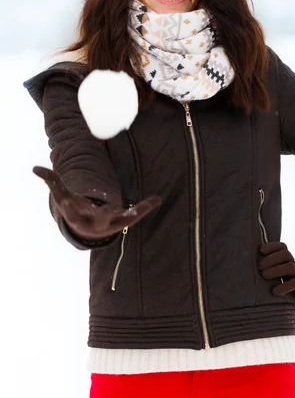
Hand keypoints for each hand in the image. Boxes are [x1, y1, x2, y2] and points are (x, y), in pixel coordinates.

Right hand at [33, 166, 160, 241]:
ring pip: (121, 220)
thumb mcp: (62, 196)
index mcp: (78, 217)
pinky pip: (135, 214)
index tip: (64, 201)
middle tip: (107, 208)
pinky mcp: (123, 220)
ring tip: (139, 208)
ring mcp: (111, 223)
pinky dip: (145, 207)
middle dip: (102, 215)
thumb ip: (51, 181)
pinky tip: (156, 199)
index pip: (71, 213)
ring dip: (130, 214)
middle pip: (99, 221)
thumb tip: (34, 168)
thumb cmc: (74, 208)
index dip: (68, 208)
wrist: (88, 229)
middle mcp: (95, 223)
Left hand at [258, 241, 294, 309]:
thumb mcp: (279, 272)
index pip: (282, 247)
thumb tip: (248, 265)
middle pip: (285, 254)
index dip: (272, 246)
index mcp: (287, 259)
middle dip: (271, 259)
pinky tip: (275, 291)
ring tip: (264, 276)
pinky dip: (284, 287)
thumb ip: (268, 267)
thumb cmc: (286, 281)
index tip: (261, 250)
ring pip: (291, 266)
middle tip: (260, 267)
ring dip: (276, 270)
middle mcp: (293, 264)